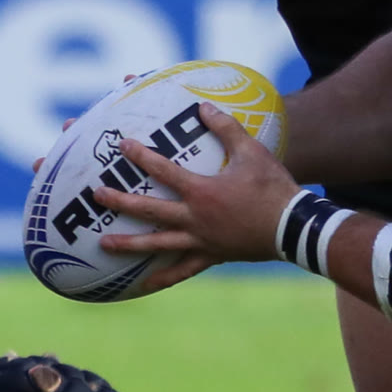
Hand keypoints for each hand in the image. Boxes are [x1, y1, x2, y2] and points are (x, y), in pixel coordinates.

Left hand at [89, 105, 298, 295]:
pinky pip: (181, 270)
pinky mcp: (210, 256)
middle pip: (150, 210)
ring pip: (158, 244)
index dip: (141, 157)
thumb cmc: (273, 188)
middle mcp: (195, 219)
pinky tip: (143, 285)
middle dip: (121, 203)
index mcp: (202, 192)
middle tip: (97, 196)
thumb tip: (203, 107)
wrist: (294, 228)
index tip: (122, 146)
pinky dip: (161, 277)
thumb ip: (226, 129)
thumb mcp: (252, 153)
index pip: (164, 171)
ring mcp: (201, 241)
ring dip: (129, 244)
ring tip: (103, 245)